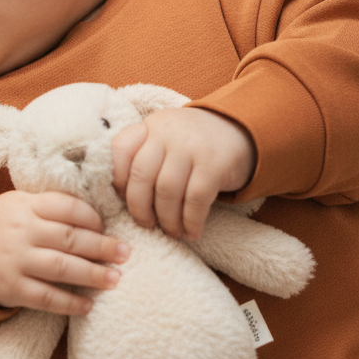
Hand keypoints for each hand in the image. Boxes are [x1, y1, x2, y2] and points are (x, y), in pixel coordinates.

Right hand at [0, 190, 130, 315]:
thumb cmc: (4, 226)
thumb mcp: (21, 205)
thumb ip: (52, 206)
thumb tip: (100, 214)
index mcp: (26, 206)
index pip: (66, 207)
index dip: (91, 217)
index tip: (106, 226)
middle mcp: (21, 232)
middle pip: (69, 238)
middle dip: (102, 247)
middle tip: (126, 254)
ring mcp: (16, 261)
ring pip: (61, 268)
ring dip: (93, 275)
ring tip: (115, 279)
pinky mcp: (12, 289)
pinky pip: (46, 298)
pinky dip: (69, 303)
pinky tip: (89, 305)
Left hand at [111, 106, 256, 239]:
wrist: (242, 130)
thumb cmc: (193, 144)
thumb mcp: (165, 138)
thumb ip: (143, 155)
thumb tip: (119, 196)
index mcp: (151, 126)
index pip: (119, 149)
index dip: (117, 180)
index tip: (123, 199)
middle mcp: (168, 132)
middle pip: (141, 176)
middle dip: (139, 208)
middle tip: (146, 224)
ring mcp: (192, 146)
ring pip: (167, 191)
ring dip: (167, 219)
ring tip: (172, 231)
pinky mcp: (215, 164)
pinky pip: (196, 199)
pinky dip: (191, 221)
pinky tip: (192, 232)